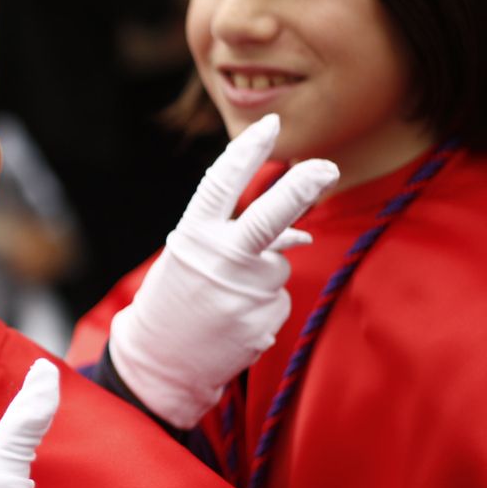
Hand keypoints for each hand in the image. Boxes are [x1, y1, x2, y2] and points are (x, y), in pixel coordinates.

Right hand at [109, 114, 338, 427]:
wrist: (159, 361)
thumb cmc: (175, 299)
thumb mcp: (190, 256)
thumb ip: (235, 235)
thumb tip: (302, 231)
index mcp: (192, 237)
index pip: (220, 185)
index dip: (246, 152)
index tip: (269, 126)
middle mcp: (218, 262)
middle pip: (266, 219)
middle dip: (299, 189)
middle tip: (327, 166)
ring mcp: (242, 295)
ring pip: (278, 265)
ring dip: (263, 275)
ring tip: (226, 298)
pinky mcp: (262, 323)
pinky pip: (278, 299)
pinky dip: (263, 306)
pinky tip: (234, 320)